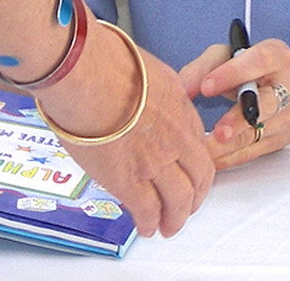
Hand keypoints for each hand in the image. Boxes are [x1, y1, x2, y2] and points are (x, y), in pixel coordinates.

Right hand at [40, 47, 214, 237]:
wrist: (89, 75)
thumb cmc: (109, 62)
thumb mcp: (148, 69)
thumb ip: (154, 89)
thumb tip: (143, 95)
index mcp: (181, 107)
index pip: (199, 143)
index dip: (194, 162)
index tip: (188, 170)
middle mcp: (176, 136)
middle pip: (200, 176)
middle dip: (196, 197)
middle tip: (187, 206)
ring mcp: (156, 160)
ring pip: (179, 200)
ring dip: (176, 218)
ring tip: (168, 226)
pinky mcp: (129, 180)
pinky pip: (147, 210)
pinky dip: (149, 223)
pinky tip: (145, 228)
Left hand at [182, 39, 289, 169]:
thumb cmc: (259, 71)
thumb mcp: (234, 56)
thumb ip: (206, 65)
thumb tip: (182, 86)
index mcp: (278, 56)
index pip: (259, 60)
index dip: (232, 74)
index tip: (207, 87)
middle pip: (268, 103)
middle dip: (240, 119)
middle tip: (218, 132)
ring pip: (259, 133)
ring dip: (230, 145)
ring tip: (207, 150)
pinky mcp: (281, 140)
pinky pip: (254, 152)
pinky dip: (230, 158)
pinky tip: (211, 160)